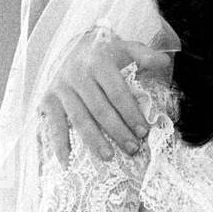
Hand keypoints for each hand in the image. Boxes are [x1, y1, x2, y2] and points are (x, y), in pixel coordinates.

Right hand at [41, 27, 171, 165]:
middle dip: (117, 131)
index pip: (117, 92)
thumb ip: (145, 55)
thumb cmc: (106, 56)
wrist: (74, 49)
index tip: (143, 132)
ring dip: (94, 140)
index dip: (131, 113)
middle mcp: (77, 74)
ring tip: (109, 157)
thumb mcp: (126, 49)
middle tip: (132, 149)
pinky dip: (60, 145)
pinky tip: (68, 162)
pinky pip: (54, 125)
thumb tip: (164, 62)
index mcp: (98, 62)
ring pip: (79, 119)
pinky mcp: (48, 100)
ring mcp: (61, 88)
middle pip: (100, 108)